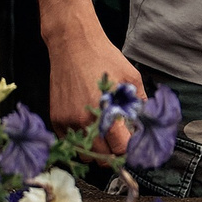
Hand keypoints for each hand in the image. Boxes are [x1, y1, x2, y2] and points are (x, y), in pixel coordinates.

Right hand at [46, 21, 140, 153]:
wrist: (73, 45)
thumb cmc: (103, 59)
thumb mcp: (131, 78)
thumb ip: (139, 104)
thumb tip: (145, 124)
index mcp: (106, 111)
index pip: (120, 147)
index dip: (129, 147)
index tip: (133, 143)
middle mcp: (84, 121)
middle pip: (102, 156)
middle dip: (115, 151)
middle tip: (121, 141)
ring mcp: (67, 121)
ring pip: (84, 153)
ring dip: (97, 150)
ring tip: (106, 137)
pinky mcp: (56, 119)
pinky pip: (69, 143)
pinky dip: (80, 142)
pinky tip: (90, 129)